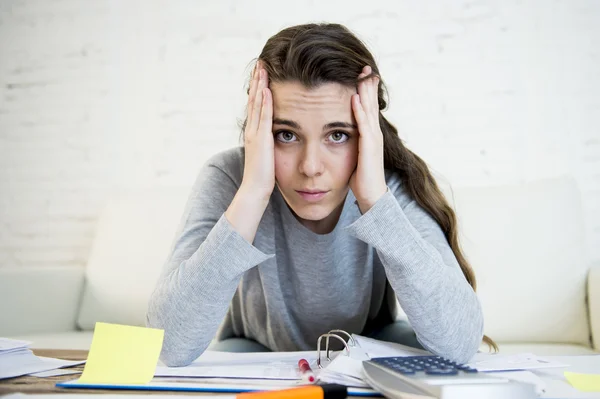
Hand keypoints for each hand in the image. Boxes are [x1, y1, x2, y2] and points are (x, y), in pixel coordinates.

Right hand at [241, 61, 274, 201]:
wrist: (255, 190)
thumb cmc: (264, 177)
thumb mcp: (268, 155)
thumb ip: (270, 143)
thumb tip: (279, 137)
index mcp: (254, 133)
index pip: (256, 105)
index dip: (258, 88)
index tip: (262, 73)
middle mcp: (252, 130)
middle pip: (254, 99)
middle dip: (257, 80)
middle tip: (260, 62)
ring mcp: (255, 133)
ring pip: (257, 104)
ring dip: (259, 85)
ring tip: (262, 67)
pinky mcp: (261, 140)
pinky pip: (264, 117)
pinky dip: (265, 102)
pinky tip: (267, 89)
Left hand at [349, 65, 387, 213]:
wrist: (372, 197)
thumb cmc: (361, 178)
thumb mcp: (354, 156)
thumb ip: (350, 144)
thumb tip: (339, 137)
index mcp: (369, 135)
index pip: (367, 108)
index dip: (365, 91)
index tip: (361, 75)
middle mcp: (374, 134)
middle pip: (371, 104)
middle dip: (368, 85)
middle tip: (366, 66)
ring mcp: (373, 140)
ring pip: (369, 110)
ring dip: (365, 92)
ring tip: (362, 75)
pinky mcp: (369, 148)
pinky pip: (364, 126)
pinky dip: (360, 111)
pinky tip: (355, 99)